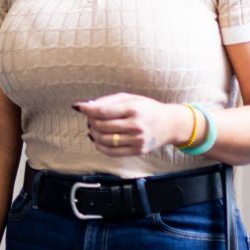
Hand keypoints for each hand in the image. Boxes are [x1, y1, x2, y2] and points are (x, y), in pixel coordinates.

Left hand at [73, 94, 188, 157]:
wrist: (169, 124)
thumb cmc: (148, 109)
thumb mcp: (131, 98)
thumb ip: (108, 101)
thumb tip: (87, 106)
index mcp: (134, 109)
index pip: (103, 111)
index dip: (88, 109)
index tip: (79, 107)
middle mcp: (136, 126)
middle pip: (101, 126)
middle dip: (91, 121)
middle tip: (91, 117)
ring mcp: (137, 140)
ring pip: (104, 140)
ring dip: (93, 133)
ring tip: (94, 128)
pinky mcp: (137, 151)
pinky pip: (111, 152)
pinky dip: (99, 146)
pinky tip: (98, 139)